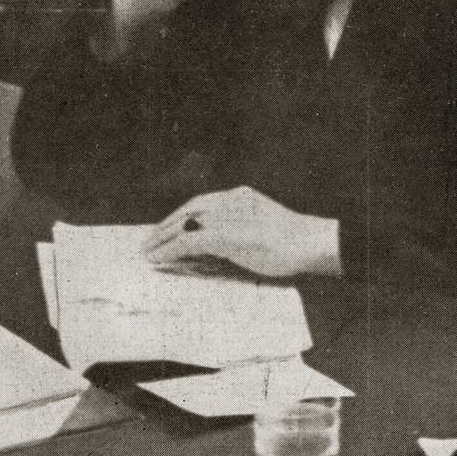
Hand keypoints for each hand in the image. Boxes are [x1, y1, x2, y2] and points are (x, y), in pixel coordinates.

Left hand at [143, 185, 339, 277]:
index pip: (201, 202)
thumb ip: (240, 230)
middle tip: (148, 241)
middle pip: (188, 210)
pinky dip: (169, 250)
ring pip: (183, 224)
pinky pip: (187, 241)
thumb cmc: (294, 243)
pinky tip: (158, 259)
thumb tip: (216, 248)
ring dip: (161, 239)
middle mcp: (230, 201)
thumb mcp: (263, 228)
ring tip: (146, 251)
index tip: (167, 227)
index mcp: (241, 196)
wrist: (310, 243)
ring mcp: (227, 216)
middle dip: (165, 226)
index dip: (180, 215)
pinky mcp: (224, 235)